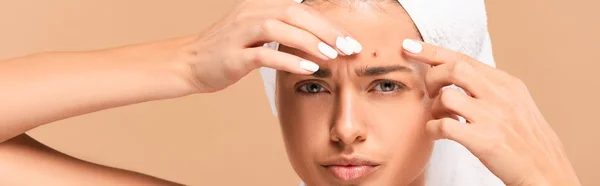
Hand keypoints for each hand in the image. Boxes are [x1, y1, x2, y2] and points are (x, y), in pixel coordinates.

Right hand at [178, 0, 360, 92]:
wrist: (189, 63)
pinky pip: (264, 53)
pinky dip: (289, 59)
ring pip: (281, 28)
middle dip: (326, 31)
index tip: (348, 40)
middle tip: (349, 48)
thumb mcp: (254, 32)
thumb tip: (315, 38)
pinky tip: (308, 67)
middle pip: (295, 13)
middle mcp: (250, 13)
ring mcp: (240, 33)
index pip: (301, 9)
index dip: (327, 24)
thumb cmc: (226, 51)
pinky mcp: (233, 55)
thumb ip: (281, 29)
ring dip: (311, 41)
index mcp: (258, 5)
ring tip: (333, 56)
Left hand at [401, 39, 580, 185]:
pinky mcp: (484, 141)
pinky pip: (444, 126)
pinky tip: (437, 134)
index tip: (410, 47)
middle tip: (430, 92)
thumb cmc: (527, 140)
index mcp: (506, 83)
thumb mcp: (515, 102)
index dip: (432, 51)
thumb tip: (458, 72)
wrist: (546, 170)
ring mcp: (492, 117)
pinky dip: (432, 128)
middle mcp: (499, 95)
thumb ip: (489, 86)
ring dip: (433, 107)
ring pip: (446, 97)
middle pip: (453, 69)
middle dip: (432, 78)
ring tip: (439, 117)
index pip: (463, 58)